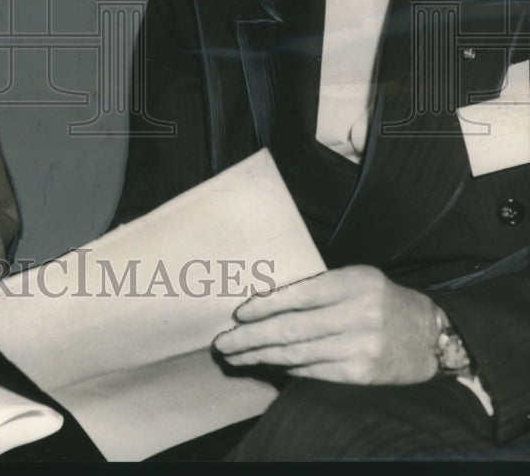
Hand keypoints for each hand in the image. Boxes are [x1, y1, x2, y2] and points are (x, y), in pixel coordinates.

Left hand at [212, 265, 439, 384]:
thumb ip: (319, 287)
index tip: (239, 314)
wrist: (430, 335)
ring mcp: (360, 347)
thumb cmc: (381, 299)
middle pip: (291, 330)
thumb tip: (268, 301)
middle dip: (251, 338)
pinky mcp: (361, 373)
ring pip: (298, 354)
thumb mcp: (356, 278)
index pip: (298, 295)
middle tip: (224, 343)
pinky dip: (287, 368)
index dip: (264, 306)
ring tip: (236, 357)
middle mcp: (356, 315)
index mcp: (352, 284)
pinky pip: (314, 371)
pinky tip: (268, 365)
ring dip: (261, 357)